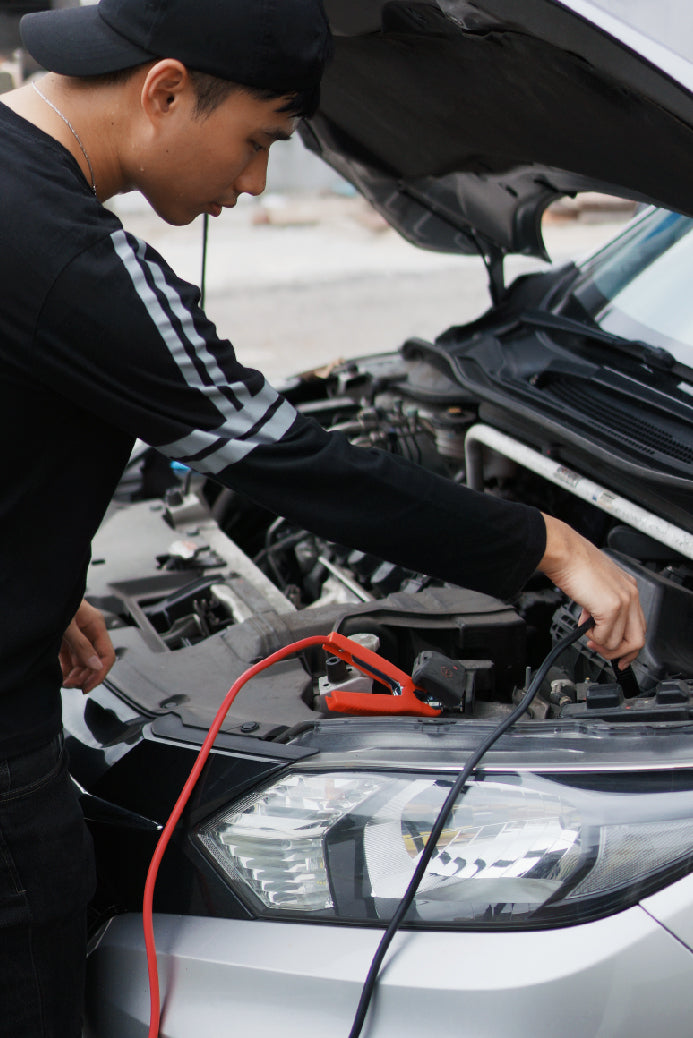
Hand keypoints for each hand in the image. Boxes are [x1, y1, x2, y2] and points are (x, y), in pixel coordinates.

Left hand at [60, 599, 115, 694]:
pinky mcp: (66, 637)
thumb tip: (96, 666)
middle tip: (72, 686)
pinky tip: (62, 675)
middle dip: (85, 676)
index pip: (107, 655)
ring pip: (83, 661)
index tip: (87, 687)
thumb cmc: (52, 602)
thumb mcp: (67, 626)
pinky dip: (68, 668)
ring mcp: (78, 634)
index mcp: (96, 625)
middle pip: (95, 660)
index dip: (99, 674)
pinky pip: (71, 657)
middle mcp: (89, 630)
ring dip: (76, 674)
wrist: (37, 594)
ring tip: (66, 682)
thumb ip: (82, 646)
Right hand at [538, 514, 645, 667]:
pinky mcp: (611, 608)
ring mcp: (623, 602)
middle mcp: (631, 595)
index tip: (617, 654)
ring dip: (603, 645)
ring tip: (589, 635)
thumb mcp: (594, 586)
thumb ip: (599, 605)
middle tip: (602, 651)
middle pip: (638, 639)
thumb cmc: (573, 564)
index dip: (627, 644)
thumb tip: (594, 623)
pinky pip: (607, 638)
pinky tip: (585, 627)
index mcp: (629, 588)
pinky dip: (595, 639)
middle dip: (619, 652)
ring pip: (622, 642)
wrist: (565, 553)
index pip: (638, 626)